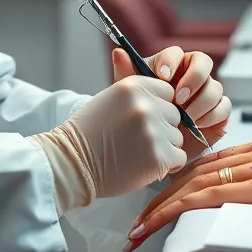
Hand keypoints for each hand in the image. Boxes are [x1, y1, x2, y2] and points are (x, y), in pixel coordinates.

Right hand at [59, 49, 186, 200]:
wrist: (72, 163)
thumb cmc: (90, 133)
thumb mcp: (110, 99)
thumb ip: (138, 93)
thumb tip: (171, 93)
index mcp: (134, 86)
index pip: (168, 91)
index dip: (159, 107)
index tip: (143, 120)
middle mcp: (145, 105)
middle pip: (175, 115)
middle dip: (163, 128)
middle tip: (138, 140)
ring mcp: (153, 131)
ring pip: (177, 138)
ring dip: (164, 147)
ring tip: (137, 152)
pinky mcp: (158, 156)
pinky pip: (179, 157)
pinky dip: (166, 165)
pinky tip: (145, 165)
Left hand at [114, 45, 230, 155]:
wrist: (154, 150)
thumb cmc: (143, 119)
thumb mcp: (132, 97)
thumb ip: (126, 74)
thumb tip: (118, 52)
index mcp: (171, 67)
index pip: (177, 53)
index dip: (172, 62)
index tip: (162, 77)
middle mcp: (191, 76)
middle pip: (203, 63)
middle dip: (193, 79)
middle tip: (179, 98)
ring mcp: (206, 93)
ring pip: (215, 86)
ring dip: (202, 101)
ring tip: (186, 118)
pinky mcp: (217, 112)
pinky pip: (224, 106)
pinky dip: (212, 115)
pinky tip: (197, 125)